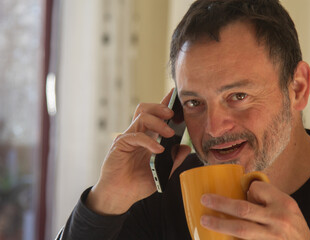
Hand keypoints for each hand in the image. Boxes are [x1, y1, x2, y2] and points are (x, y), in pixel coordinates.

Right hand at [86, 89, 190, 214]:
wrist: (121, 196)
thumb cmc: (139, 183)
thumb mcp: (162, 172)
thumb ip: (174, 160)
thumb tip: (186, 147)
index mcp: (147, 137)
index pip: (156, 115)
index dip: (165, 103)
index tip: (175, 95)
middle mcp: (137, 134)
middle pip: (145, 109)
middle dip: (160, 107)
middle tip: (172, 114)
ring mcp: (128, 137)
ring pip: (141, 117)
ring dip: (157, 122)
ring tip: (169, 133)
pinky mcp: (120, 145)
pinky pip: (135, 136)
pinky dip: (149, 141)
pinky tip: (158, 149)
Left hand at [200, 181, 309, 239]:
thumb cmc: (291, 225)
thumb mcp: (286, 206)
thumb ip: (266, 198)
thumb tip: (239, 189)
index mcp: (283, 203)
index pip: (258, 189)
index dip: (248, 189)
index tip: (242, 192)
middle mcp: (279, 220)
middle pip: (243, 210)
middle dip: (221, 204)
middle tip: (205, 200)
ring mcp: (272, 238)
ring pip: (242, 230)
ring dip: (221, 226)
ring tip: (205, 221)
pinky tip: (217, 238)